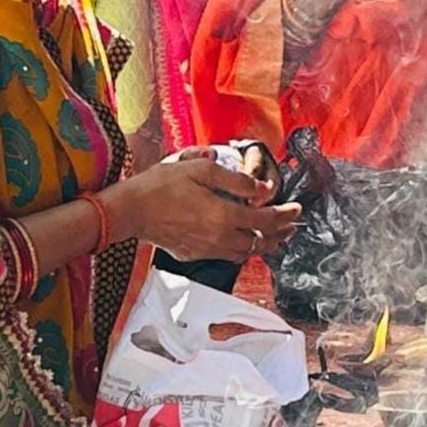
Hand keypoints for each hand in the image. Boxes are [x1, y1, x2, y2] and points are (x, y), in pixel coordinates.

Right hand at [107, 155, 301, 262]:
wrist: (130, 210)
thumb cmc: (160, 186)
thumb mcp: (200, 170)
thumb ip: (235, 180)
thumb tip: (261, 190)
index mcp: (223, 215)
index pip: (266, 220)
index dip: (285, 215)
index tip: (296, 209)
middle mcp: (219, 237)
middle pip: (260, 242)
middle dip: (280, 233)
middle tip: (291, 225)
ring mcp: (206, 249)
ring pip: (245, 253)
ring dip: (263, 245)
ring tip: (273, 237)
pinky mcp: (194, 254)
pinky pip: (226, 255)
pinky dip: (241, 249)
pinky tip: (241, 241)